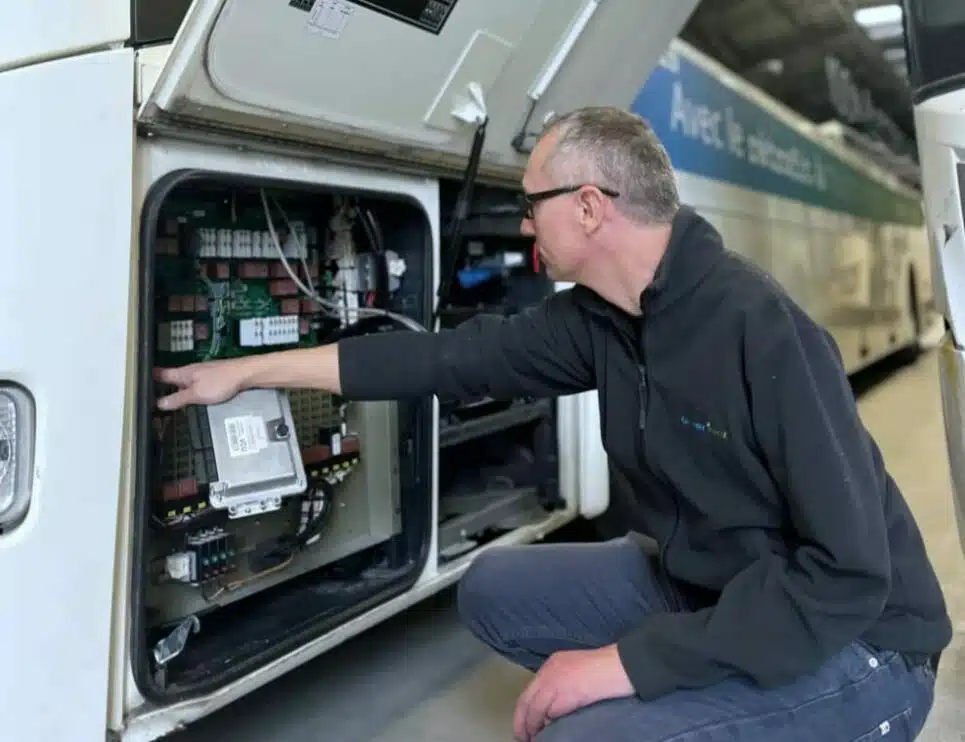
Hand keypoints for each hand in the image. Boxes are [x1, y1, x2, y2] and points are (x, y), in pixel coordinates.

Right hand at [154, 359, 249, 410]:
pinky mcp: (212, 376)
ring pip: (183, 380)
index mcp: (183, 373)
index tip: (136, 382)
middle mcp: (190, 371)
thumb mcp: (197, 394)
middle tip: (149, 394)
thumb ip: (178, 399)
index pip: (160, 374)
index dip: (148, 377)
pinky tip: (189, 396)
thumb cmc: (222, 381)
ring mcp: (202, 373)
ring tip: (165, 397)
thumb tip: (159, 403)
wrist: (245, 374)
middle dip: (160, 385)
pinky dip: (187, 389)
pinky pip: (194, 383)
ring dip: (174, 388)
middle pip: (171, 377)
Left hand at [513, 645, 634, 740]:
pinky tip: (547, 733)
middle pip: (526, 700)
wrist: (622, 663)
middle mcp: (549, 671)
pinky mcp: (566, 693)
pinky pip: (550, 712)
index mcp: (552, 664)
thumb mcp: (576, 671)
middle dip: (521, 721)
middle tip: (521, 737)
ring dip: (531, 726)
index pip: (530, 690)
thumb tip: (551, 710)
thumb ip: (562, 685)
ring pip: (535, 708)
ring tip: (531, 740)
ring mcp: (556, 681)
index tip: (523, 725)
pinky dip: (545, 724)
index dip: (524, 710)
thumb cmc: (605, 668)